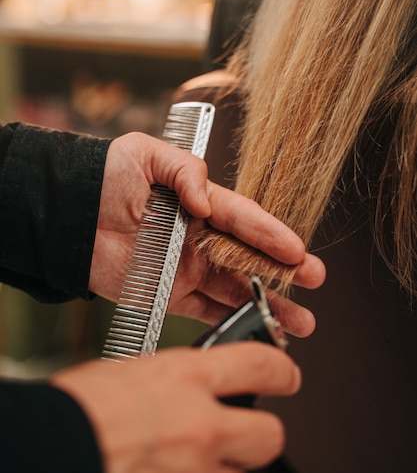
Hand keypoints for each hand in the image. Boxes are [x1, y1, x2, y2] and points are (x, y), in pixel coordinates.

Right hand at [51, 342, 300, 472]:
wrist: (54, 443)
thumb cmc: (82, 406)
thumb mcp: (137, 373)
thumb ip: (176, 382)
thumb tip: (192, 389)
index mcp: (186, 377)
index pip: (262, 365)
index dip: (283, 369)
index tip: (286, 374)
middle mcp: (200, 423)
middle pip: (269, 435)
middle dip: (262, 433)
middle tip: (248, 430)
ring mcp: (195, 468)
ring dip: (222, 466)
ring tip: (195, 457)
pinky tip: (174, 470)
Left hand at [89, 132, 324, 335]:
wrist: (68, 213)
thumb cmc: (105, 175)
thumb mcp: (146, 154)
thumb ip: (185, 173)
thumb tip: (207, 203)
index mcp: (200, 203)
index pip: (244, 219)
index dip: (272, 234)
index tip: (298, 250)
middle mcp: (200, 237)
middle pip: (250, 257)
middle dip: (285, 271)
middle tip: (314, 281)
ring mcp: (187, 267)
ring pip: (235, 287)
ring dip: (267, 302)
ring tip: (299, 320)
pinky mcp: (169, 293)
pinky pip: (205, 310)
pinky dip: (229, 321)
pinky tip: (254, 329)